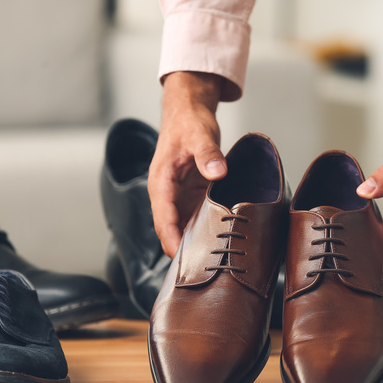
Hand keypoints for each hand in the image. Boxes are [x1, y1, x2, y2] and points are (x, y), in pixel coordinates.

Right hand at [149, 71, 225, 256]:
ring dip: (196, 242)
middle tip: (201, 270)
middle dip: (183, 249)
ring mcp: (181, 196)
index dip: (170, 238)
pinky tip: (221, 242)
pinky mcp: (194, 195)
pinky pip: (198, 217)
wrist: (189, 112)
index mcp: (161, 182)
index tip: (181, 257)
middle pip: (172, 228)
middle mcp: (168, 193)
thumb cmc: (189, 122)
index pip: (162, 218)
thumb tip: (218, 171)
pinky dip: (207, 230)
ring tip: (213, 264)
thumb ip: (208, 154)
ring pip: (185, 226)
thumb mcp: (200, 135)